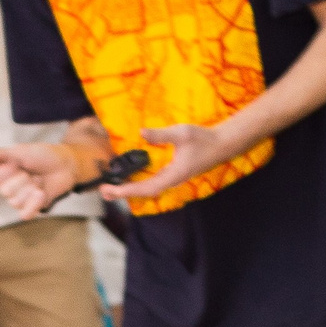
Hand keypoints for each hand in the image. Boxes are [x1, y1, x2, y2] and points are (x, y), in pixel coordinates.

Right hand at [0, 139, 78, 218]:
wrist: (66, 165)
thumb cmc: (43, 155)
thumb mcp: (19, 151)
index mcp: (4, 172)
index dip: (5, 173)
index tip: (16, 164)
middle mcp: (10, 186)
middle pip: (4, 192)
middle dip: (21, 180)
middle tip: (30, 172)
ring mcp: (21, 198)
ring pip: (14, 202)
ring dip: (29, 190)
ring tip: (39, 181)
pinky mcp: (33, 207)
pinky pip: (24, 215)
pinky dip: (33, 205)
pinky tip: (41, 193)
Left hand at [107, 123, 236, 202]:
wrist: (222, 144)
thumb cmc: (204, 139)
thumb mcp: (182, 133)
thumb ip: (161, 135)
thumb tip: (141, 133)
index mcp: (174, 175)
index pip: (148, 188)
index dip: (129, 191)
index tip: (113, 190)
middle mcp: (172, 180)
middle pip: (144, 193)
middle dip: (124, 193)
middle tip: (103, 191)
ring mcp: (172, 178)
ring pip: (148, 189)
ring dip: (129, 189)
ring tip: (111, 188)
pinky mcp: (172, 174)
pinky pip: (153, 183)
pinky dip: (139, 184)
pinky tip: (129, 179)